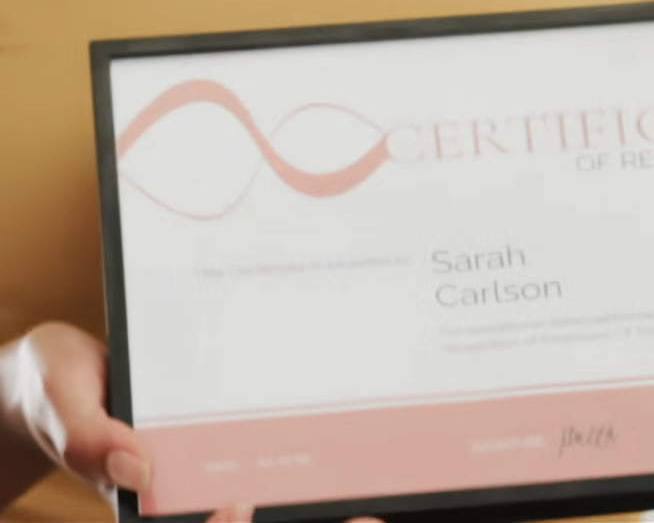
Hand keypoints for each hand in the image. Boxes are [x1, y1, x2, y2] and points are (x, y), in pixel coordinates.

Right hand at [0, 323, 380, 521]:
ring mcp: (203, 471)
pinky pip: (263, 461)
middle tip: (362, 518)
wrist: (56, 370)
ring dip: (311, 510)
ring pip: (259, 505)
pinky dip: (306, 470)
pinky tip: (349, 453)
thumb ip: (88, 436)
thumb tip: (139, 468)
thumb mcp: (62, 401)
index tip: (240, 503)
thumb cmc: (55, 385)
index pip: (205, 521)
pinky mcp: (218, 442)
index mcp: (143, 498)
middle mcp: (181, 492)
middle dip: (291, 521)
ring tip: (373, 508)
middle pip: (236, 519)